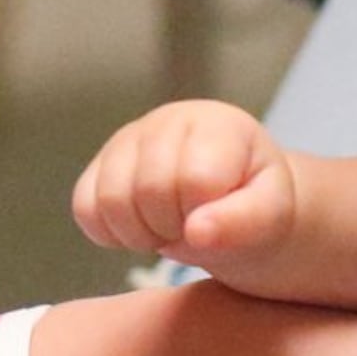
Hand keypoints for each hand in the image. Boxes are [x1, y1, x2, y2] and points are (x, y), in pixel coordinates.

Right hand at [71, 100, 304, 279]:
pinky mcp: (99, 165)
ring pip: (110, 201)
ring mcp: (127, 139)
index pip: (194, 180)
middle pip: (148, 190)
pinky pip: (84, 208)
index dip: (205, 217)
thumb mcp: (272, 215)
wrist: (235, 198)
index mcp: (216, 125)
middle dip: (173, 227)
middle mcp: (165, 120)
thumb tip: (197, 232)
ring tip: (169, 231)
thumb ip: (243, 221)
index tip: (219, 222)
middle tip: (193, 232)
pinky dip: (110, 233)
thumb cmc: (257, 202)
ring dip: (140, 234)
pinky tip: (142, 231)